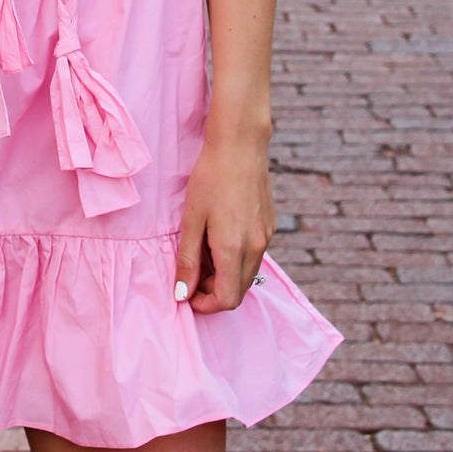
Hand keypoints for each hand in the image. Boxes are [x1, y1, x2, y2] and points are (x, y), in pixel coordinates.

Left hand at [174, 121, 275, 314]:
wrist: (240, 146)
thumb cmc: (210, 178)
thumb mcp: (191, 219)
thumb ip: (187, 259)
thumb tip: (182, 294)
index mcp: (234, 248)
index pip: (227, 300)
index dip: (205, 305)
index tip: (187, 293)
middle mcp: (256, 248)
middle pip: (239, 291)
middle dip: (213, 291)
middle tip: (191, 272)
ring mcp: (267, 238)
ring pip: (247, 274)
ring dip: (225, 275)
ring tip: (202, 251)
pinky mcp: (270, 227)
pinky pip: (254, 255)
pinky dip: (236, 259)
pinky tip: (219, 237)